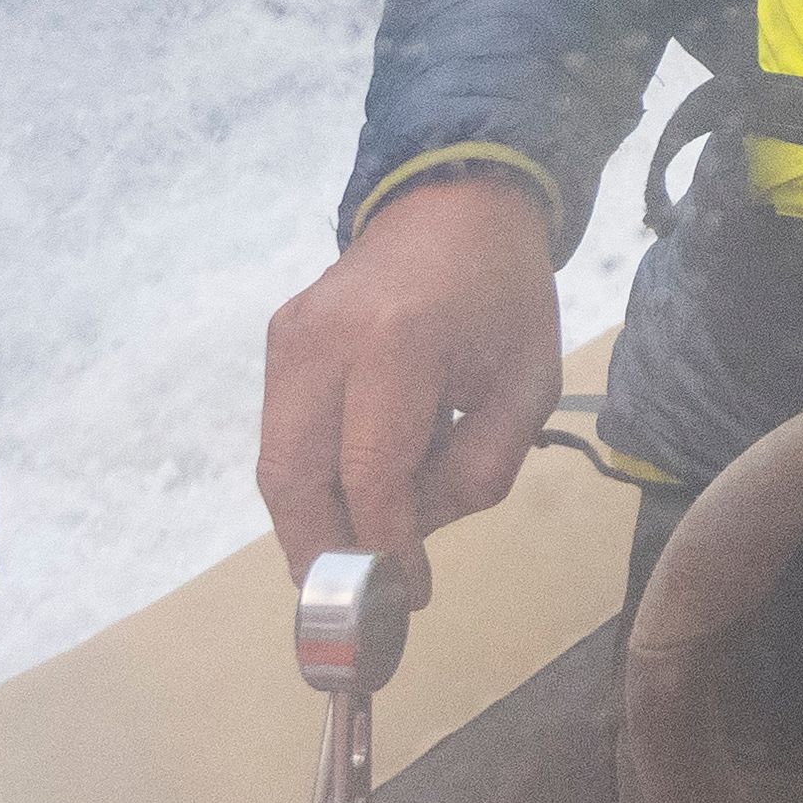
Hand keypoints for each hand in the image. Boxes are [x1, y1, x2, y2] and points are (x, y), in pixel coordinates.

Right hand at [262, 162, 564, 594]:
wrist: (456, 203)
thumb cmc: (504, 297)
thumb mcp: (526, 389)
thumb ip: (477, 474)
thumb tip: (404, 538)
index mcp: (397, 344)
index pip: (371, 476)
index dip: (384, 549)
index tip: (409, 597)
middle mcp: (323, 340)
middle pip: (294, 479)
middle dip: (322, 554)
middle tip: (360, 600)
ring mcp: (289, 337)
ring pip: (275, 464)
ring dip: (312, 522)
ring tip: (364, 549)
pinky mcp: (278, 339)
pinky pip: (282, 432)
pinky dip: (312, 478)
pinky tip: (359, 489)